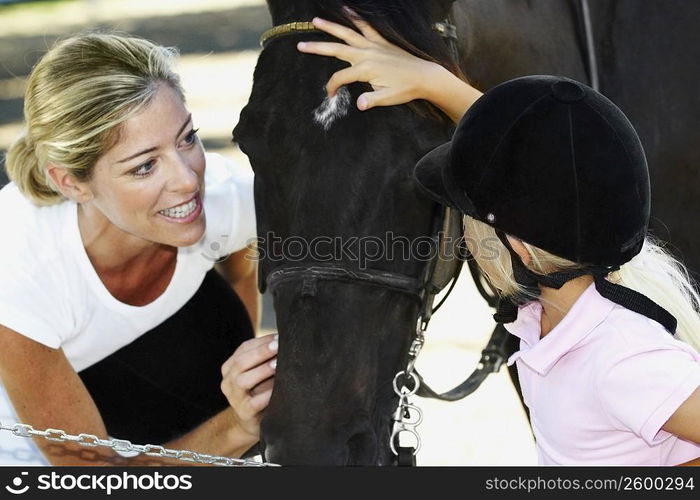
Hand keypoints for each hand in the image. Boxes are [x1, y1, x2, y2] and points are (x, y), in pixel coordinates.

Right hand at [220, 334, 277, 438]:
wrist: (250, 421)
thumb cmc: (259, 390)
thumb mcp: (257, 371)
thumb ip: (264, 357)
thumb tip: (284, 337)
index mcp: (230, 367)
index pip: (244, 348)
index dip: (261, 341)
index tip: (279, 336)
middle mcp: (228, 381)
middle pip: (241, 362)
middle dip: (261, 352)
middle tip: (279, 345)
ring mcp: (234, 398)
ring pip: (242, 381)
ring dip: (262, 371)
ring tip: (278, 364)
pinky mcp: (244, 413)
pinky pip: (254, 403)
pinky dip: (267, 394)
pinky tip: (279, 388)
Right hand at [296, 14, 441, 110]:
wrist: (424, 76)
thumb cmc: (405, 89)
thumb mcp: (388, 99)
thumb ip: (372, 100)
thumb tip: (358, 104)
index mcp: (365, 70)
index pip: (340, 78)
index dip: (332, 87)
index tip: (331, 96)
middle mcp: (366, 54)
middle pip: (336, 49)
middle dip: (317, 48)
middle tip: (300, 44)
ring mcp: (373, 45)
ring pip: (347, 33)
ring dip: (331, 27)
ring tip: (315, 20)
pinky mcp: (381, 42)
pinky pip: (366, 27)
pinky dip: (356, 18)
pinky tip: (346, 10)